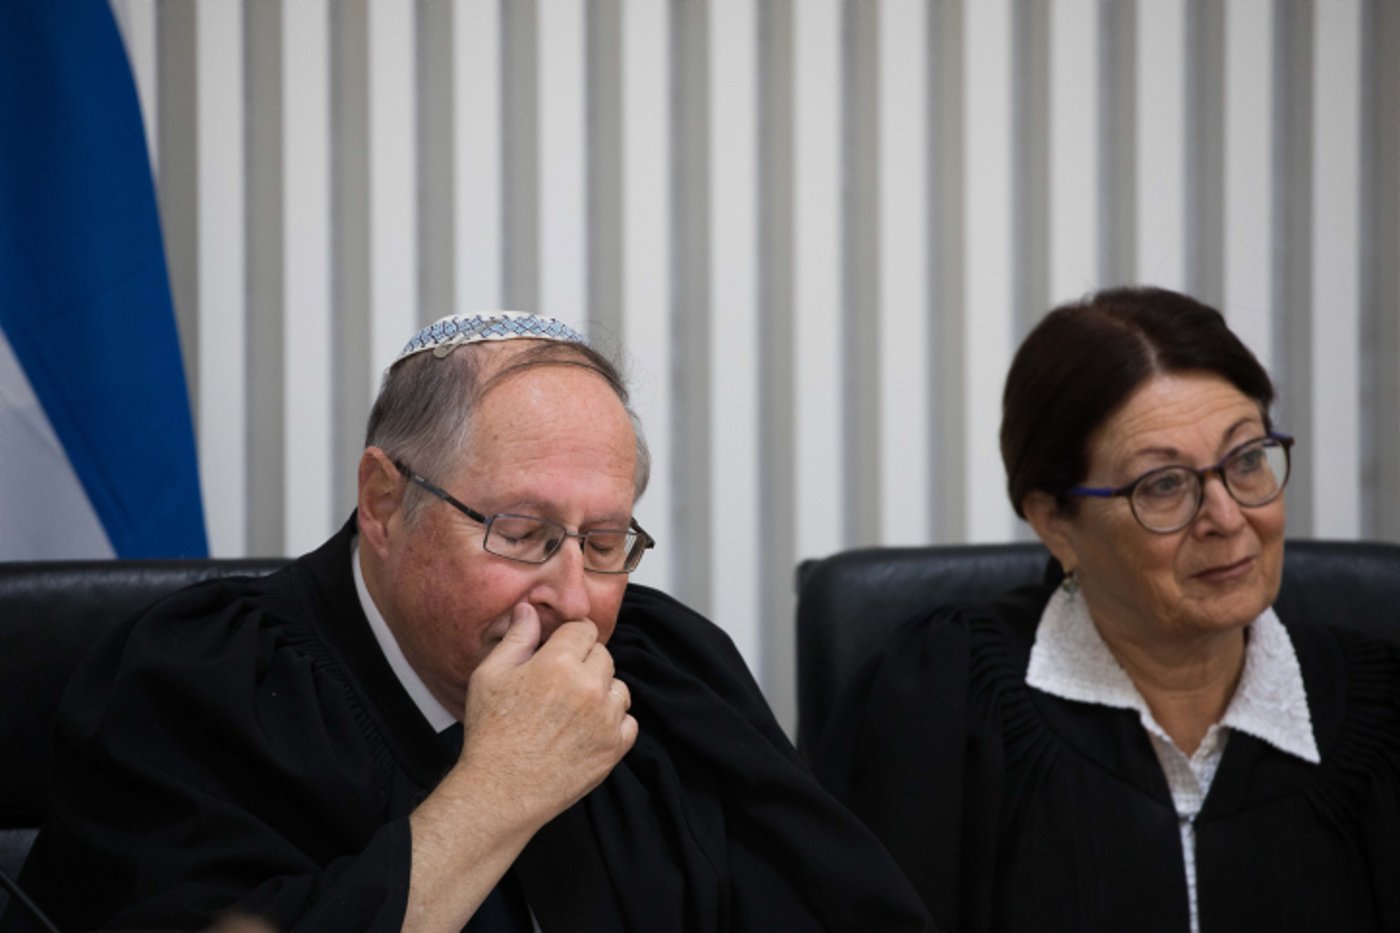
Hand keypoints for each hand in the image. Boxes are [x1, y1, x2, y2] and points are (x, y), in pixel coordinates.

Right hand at [456, 603, 637, 827]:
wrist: (500, 790)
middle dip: (585, 662)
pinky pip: (628, 721)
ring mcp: (605, 719)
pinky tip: (587, 728)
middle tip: (560, 683)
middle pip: (603, 655)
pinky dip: (613, 722)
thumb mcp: (490, 675)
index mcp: (560, 662)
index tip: (561, 649)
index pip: (585, 629)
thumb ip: (516, 638)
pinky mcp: (614, 748)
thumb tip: (529, 610)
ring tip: (573, 708)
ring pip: (619, 687)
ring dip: (602, 691)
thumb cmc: (490, 732)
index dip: (571, 638)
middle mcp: (589, 687)